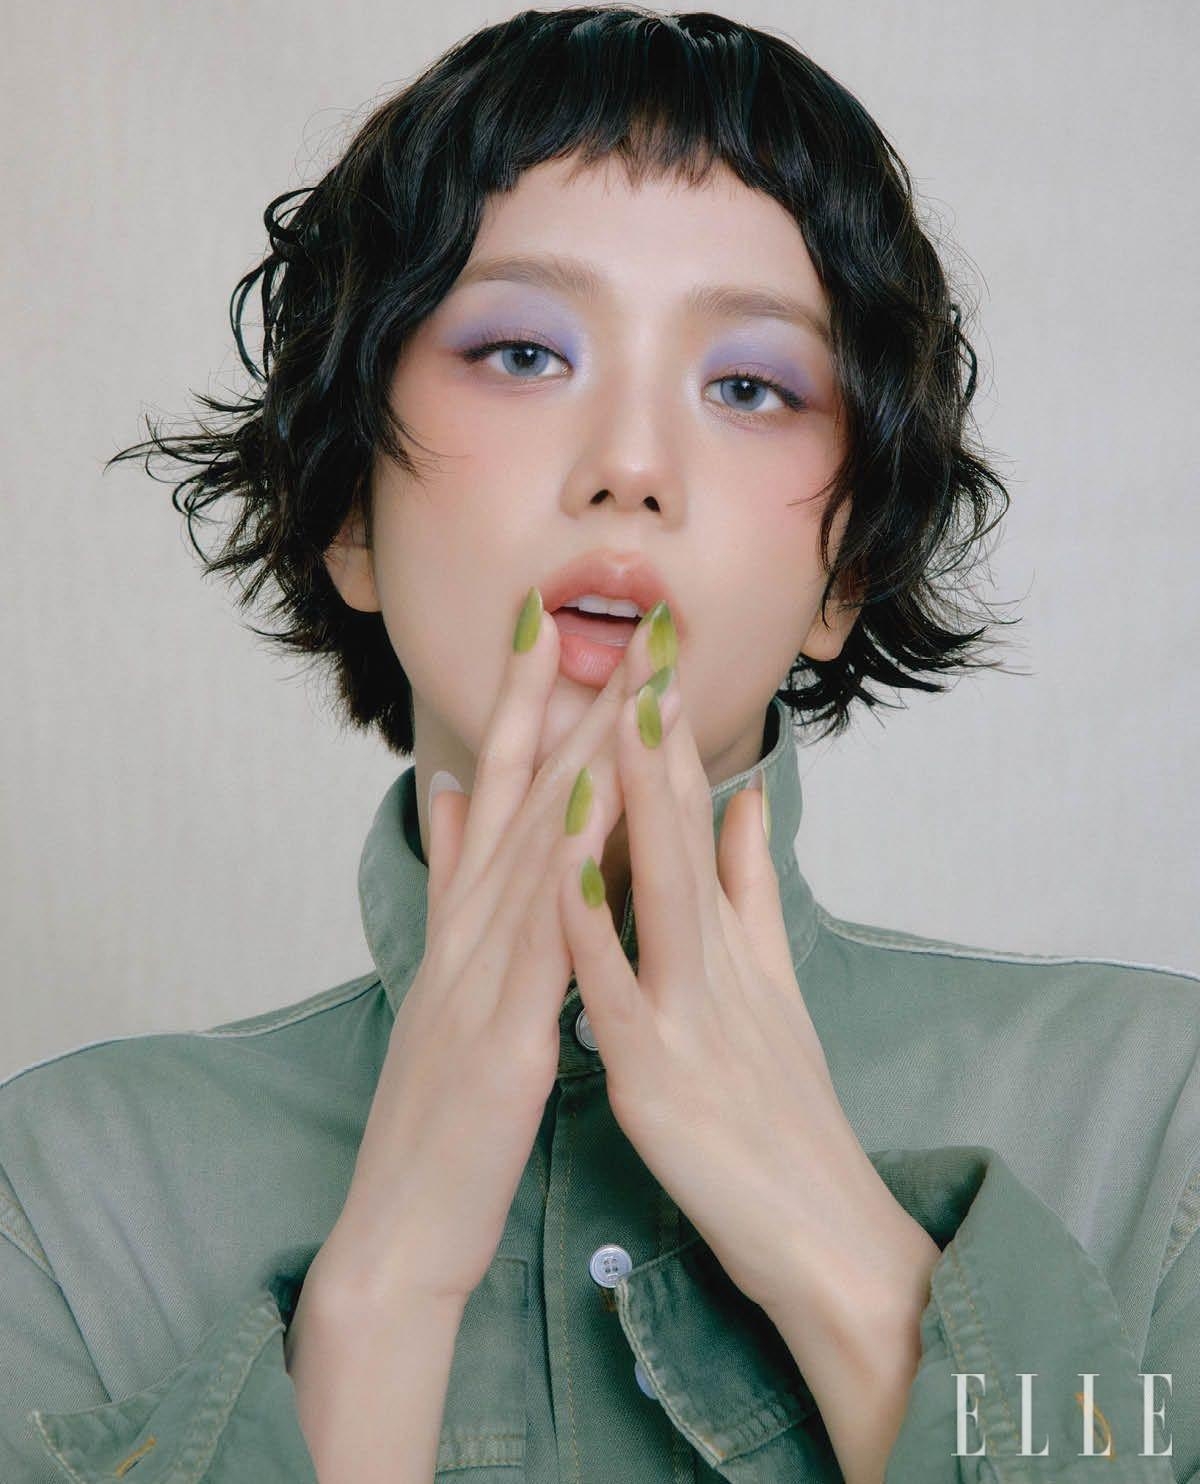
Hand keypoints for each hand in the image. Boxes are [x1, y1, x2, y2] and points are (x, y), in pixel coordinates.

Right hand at [309, 592, 678, 1310]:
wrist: (398, 1227)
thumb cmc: (435, 1106)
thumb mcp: (441, 982)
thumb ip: (450, 884)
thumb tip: (444, 790)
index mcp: (463, 920)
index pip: (492, 789)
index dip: (520, 700)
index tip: (549, 617)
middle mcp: (466, 930)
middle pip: (522, 796)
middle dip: (571, 698)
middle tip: (620, 616)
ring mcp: (480, 978)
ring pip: (537, 848)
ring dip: (582, 754)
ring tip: (623, 676)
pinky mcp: (503, 1038)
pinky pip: (544, 939)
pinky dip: (570, 866)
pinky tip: (600, 804)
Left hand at [557, 659, 910, 1322]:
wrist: (822, 1230)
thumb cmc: (783, 1105)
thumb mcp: (769, 985)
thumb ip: (750, 888)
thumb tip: (743, 798)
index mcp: (724, 935)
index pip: (691, 814)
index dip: (670, 729)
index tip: (652, 648)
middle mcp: (711, 956)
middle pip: (680, 828)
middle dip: (657, 729)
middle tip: (645, 633)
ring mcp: (689, 1010)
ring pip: (659, 888)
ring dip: (634, 800)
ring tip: (615, 713)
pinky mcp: (658, 1073)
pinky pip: (616, 993)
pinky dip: (594, 931)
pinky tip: (566, 875)